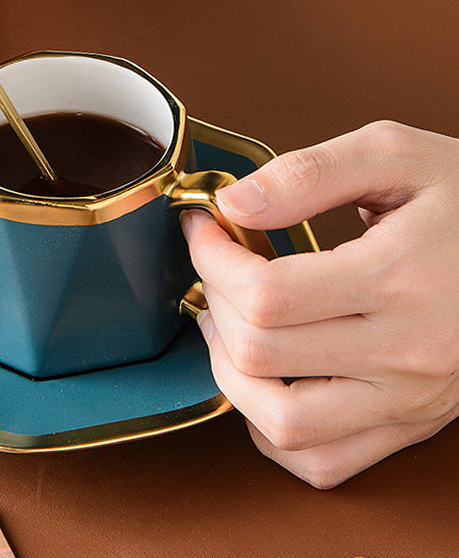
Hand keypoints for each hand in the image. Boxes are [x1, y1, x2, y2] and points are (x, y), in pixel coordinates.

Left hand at [180, 121, 458, 487]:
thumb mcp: (394, 154)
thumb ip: (308, 174)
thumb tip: (234, 205)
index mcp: (399, 277)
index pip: (264, 293)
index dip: (211, 259)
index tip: (204, 230)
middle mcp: (407, 351)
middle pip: (260, 352)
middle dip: (214, 301)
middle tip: (217, 267)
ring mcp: (411, 398)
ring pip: (283, 423)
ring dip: (230, 373)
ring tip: (227, 325)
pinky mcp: (412, 422)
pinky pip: (324, 462)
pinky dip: (273, 430)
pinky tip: (265, 380)